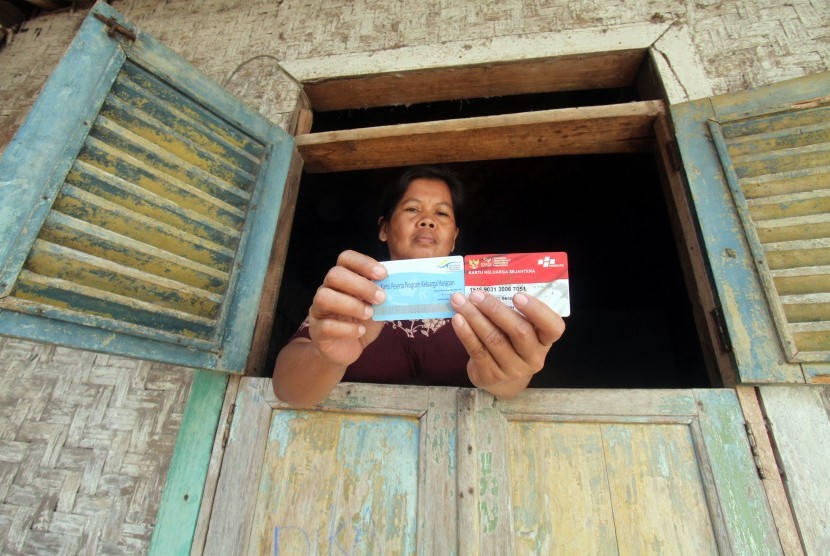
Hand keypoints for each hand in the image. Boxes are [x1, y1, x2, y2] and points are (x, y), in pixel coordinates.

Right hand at [307, 250, 386, 366]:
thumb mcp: (376, 308)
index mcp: (342, 280)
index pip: (345, 259)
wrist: (345, 350)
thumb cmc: (361, 323)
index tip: (383, 274)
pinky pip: (326, 326)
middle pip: (334, 275)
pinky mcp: (317, 331)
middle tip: (380, 298)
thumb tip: (400, 288)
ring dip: (351, 305)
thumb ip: (383, 296)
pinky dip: (347, 329)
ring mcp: (318, 310)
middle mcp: (326, 290)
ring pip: (324, 297)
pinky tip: (361, 331)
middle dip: (360, 285)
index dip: (363, 263)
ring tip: (369, 314)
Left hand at [450, 290, 564, 395]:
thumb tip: (488, 288)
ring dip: (474, 317)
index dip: (537, 311)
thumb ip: (514, 314)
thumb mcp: (522, 332)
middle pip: (519, 331)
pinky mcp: (491, 375)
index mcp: (545, 341)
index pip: (553, 327)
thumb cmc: (513, 346)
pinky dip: (466, 333)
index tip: (517, 296)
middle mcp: (533, 357)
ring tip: (460, 302)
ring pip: (494, 339)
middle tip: (476, 295)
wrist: (502, 382)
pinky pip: (477, 350)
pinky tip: (457, 319)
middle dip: (495, 309)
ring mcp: (513, 369)